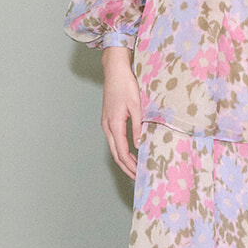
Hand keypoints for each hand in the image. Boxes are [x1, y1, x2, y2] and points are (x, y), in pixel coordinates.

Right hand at [102, 47, 142, 178]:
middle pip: (116, 154)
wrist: (115, 69)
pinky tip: (130, 152)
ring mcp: (106, 123)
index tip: (140, 173)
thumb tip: (140, 145)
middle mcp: (107, 126)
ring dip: (124, 160)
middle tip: (138, 177)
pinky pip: (114, 140)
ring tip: (135, 168)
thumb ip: (139, 126)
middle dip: (127, 167)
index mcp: (114, 124)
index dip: (131, 165)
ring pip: (114, 148)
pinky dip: (122, 150)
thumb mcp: (137, 105)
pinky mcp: (108, 120)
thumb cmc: (126, 84)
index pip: (122, 152)